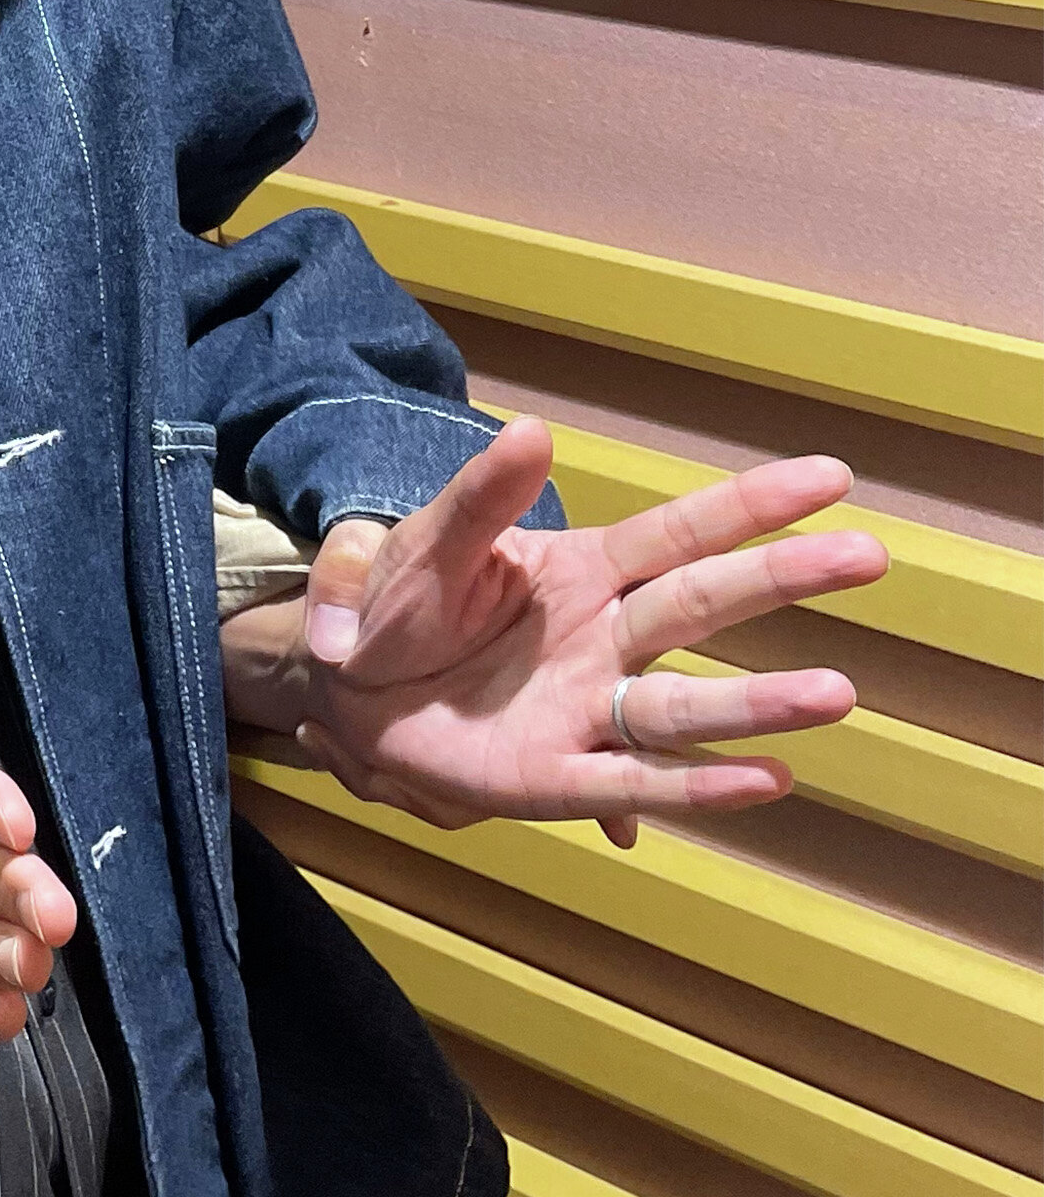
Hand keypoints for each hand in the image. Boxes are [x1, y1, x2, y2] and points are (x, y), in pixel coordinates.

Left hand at [289, 418, 884, 850]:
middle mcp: (605, 640)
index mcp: (582, 571)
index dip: (751, 506)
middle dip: (783, 579)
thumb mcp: (430, 539)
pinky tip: (766, 782)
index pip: (680, 532)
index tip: (832, 477)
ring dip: (759, 702)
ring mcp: (588, 710)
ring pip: (687, 705)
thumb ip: (483, 494)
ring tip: (836, 694)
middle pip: (703, 604)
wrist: (347, 686)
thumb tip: (532, 429)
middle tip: (870, 554)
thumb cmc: (396, 602)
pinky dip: (698, 787)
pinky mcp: (556, 776)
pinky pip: (636, 782)